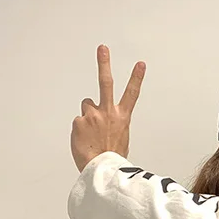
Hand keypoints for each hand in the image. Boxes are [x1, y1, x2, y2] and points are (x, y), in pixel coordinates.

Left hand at [71, 45, 145, 171]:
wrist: (102, 171)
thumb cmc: (112, 158)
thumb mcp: (120, 139)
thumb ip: (112, 123)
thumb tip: (100, 119)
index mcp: (122, 118)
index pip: (132, 94)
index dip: (136, 78)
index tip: (140, 65)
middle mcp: (108, 113)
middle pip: (106, 83)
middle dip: (104, 64)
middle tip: (103, 48)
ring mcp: (92, 116)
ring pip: (86, 106)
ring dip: (87, 116)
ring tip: (91, 133)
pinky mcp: (79, 121)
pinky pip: (78, 121)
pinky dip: (80, 130)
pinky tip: (85, 140)